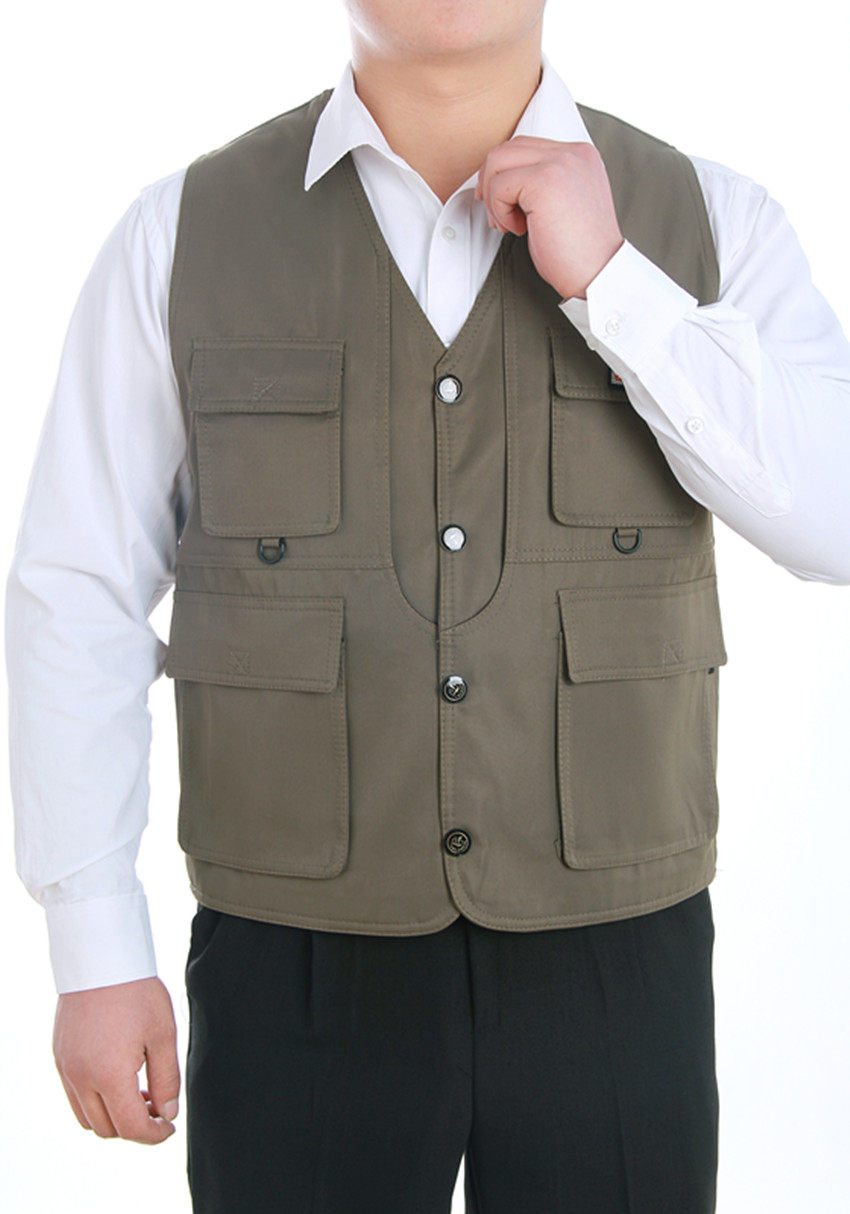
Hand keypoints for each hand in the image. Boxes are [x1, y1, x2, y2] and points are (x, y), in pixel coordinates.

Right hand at [53, 975, 179, 1143]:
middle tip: (157, 1108)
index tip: (169, 1128)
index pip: (131, 1127)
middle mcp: (80, 1077)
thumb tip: (167, 1114)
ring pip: (87, 1117)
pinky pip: (74, 1096)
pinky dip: (96, 1100)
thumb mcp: (163, 1035)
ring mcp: (66, 1068)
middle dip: (134, 1127)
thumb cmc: (136, 992)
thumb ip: (167, 1080)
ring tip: (139, 1092)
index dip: (154, 1135)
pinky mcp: (59, 1057)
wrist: (101, 958)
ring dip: (113, 1116)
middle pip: (107, 1129)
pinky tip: (119, 1077)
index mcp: (109, 1075)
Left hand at [474, 135, 624, 301]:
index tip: (502, 205)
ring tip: (510, 225)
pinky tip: (520, 230)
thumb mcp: (562, 204)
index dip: (504, 175)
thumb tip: (499, 178)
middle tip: (499, 218)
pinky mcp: (544, 181)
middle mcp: (572, 152)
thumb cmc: (577, 251)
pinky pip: (499, 186)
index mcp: (579, 155)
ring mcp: (560, 163)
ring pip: (498, 161)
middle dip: (491, 184)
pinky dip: (499, 212)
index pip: (525, 146)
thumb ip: (541, 182)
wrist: (598, 274)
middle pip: (507, 148)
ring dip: (493, 198)